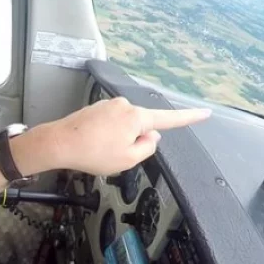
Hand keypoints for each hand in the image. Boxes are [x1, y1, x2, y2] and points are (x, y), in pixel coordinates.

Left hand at [37, 97, 211, 175]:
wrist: (58, 142)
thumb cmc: (93, 153)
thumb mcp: (127, 160)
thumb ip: (147, 148)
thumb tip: (153, 136)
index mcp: (137, 117)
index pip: (169, 119)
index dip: (189, 117)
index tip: (206, 112)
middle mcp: (126, 105)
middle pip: (142, 127)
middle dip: (134, 142)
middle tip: (112, 154)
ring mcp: (110, 104)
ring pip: (125, 127)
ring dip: (117, 139)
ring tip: (98, 149)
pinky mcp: (97, 107)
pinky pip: (110, 124)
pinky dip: (106, 136)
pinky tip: (92, 143)